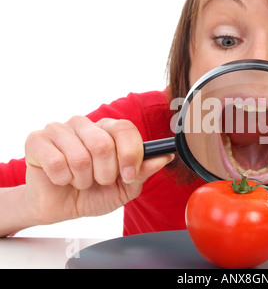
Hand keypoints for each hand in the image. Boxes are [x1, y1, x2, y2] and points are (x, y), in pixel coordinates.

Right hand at [24, 116, 172, 224]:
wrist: (61, 207)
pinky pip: (56, 162)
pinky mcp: (37, 140)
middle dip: (105, 174)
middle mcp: (85, 124)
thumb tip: (165, 156)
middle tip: (99, 181)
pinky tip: (60, 179)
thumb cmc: (93, 193)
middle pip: (104, 144)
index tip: (128, 175)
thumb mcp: (125, 187)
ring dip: (83, 179)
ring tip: (79, 181)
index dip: (130, 154)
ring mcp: (60, 129)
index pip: (125, 129)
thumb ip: (143, 170)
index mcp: (107, 130)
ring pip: (80, 156)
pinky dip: (62, 180)